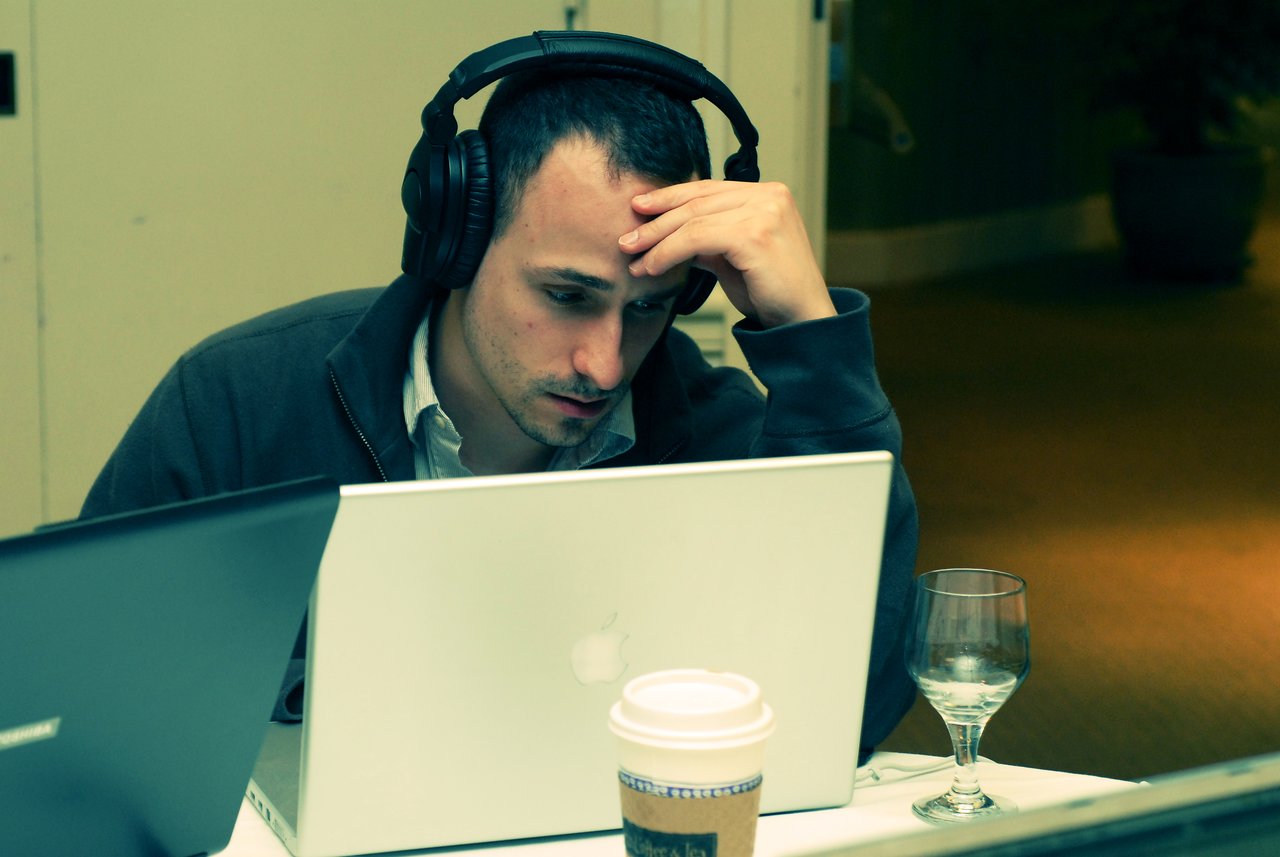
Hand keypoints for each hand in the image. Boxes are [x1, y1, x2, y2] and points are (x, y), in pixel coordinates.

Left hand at [618, 180, 835, 328]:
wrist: (802, 321)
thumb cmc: (773, 293)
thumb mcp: (734, 257)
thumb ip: (708, 239)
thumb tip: (669, 234)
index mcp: (768, 194)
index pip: (708, 189)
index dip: (670, 197)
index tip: (640, 209)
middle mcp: (769, 195)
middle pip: (697, 202)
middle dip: (656, 221)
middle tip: (628, 239)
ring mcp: (765, 212)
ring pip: (693, 220)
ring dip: (657, 241)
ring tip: (635, 259)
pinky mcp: (756, 235)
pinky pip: (698, 239)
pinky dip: (669, 252)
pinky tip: (654, 267)